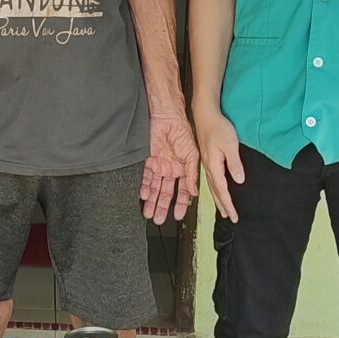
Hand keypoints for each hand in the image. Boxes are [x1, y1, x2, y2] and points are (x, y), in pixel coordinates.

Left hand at [140, 110, 199, 225]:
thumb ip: (192, 174)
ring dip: (152, 201)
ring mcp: (160, 166)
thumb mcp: (192, 155)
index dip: (181, 204)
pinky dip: (145, 186)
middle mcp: (171, 170)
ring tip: (149, 214)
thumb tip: (194, 192)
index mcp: (184, 170)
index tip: (178, 216)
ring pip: (155, 188)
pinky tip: (144, 196)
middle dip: (163, 207)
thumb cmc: (184, 132)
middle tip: (159, 220)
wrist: (168, 117)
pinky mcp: (149, 160)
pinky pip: (146, 177)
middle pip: (166, 193)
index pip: (183, 191)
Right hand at [193, 106, 245, 221]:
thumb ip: (234, 163)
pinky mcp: (207, 158)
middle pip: (215, 191)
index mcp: (213, 166)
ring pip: (212, 186)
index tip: (233, 215)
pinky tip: (217, 189)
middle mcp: (208, 167)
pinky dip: (215, 188)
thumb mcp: (230, 145)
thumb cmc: (218, 127)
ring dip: (218, 198)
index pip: (222, 190)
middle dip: (223, 205)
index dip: (228, 204)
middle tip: (230, 217)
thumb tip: (238, 180)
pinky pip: (211, 179)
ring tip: (223, 208)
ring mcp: (206, 163)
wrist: (205, 114)